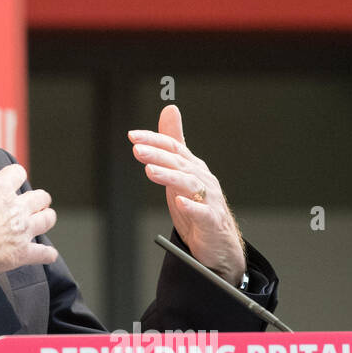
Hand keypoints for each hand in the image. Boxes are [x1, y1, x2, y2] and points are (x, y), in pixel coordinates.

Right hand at [0, 107, 57, 275]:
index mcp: (0, 188)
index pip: (16, 173)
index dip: (14, 174)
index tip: (12, 175)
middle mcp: (16, 208)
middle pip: (37, 197)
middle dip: (38, 197)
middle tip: (37, 198)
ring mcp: (21, 232)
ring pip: (44, 221)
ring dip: (46, 217)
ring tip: (46, 216)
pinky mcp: (21, 254)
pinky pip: (41, 254)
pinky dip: (46, 254)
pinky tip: (49, 254)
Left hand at [129, 104, 246, 284]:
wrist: (218, 242)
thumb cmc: (197, 204)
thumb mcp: (181, 172)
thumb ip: (174, 143)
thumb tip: (169, 109)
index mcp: (193, 167)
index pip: (173, 147)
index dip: (153, 140)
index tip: (132, 136)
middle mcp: (203, 179)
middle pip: (179, 163)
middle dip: (157, 155)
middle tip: (137, 150)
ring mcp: (209, 200)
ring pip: (189, 184)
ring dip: (170, 176)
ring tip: (151, 171)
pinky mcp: (211, 221)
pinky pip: (203, 212)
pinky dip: (192, 206)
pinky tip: (181, 202)